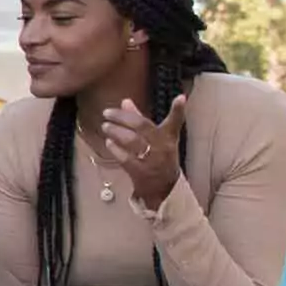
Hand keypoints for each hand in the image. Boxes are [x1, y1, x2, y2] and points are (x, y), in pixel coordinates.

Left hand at [98, 94, 184, 208]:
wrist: (162, 188)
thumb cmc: (158, 157)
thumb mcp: (155, 138)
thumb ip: (139, 119)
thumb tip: (125, 101)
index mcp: (168, 137)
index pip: (174, 122)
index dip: (178, 110)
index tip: (181, 98)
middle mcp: (161, 146)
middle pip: (142, 126)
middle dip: (123, 117)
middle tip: (107, 113)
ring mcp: (151, 159)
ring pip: (132, 140)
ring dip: (115, 132)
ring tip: (105, 126)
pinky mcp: (140, 172)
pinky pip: (125, 158)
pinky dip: (115, 149)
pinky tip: (108, 143)